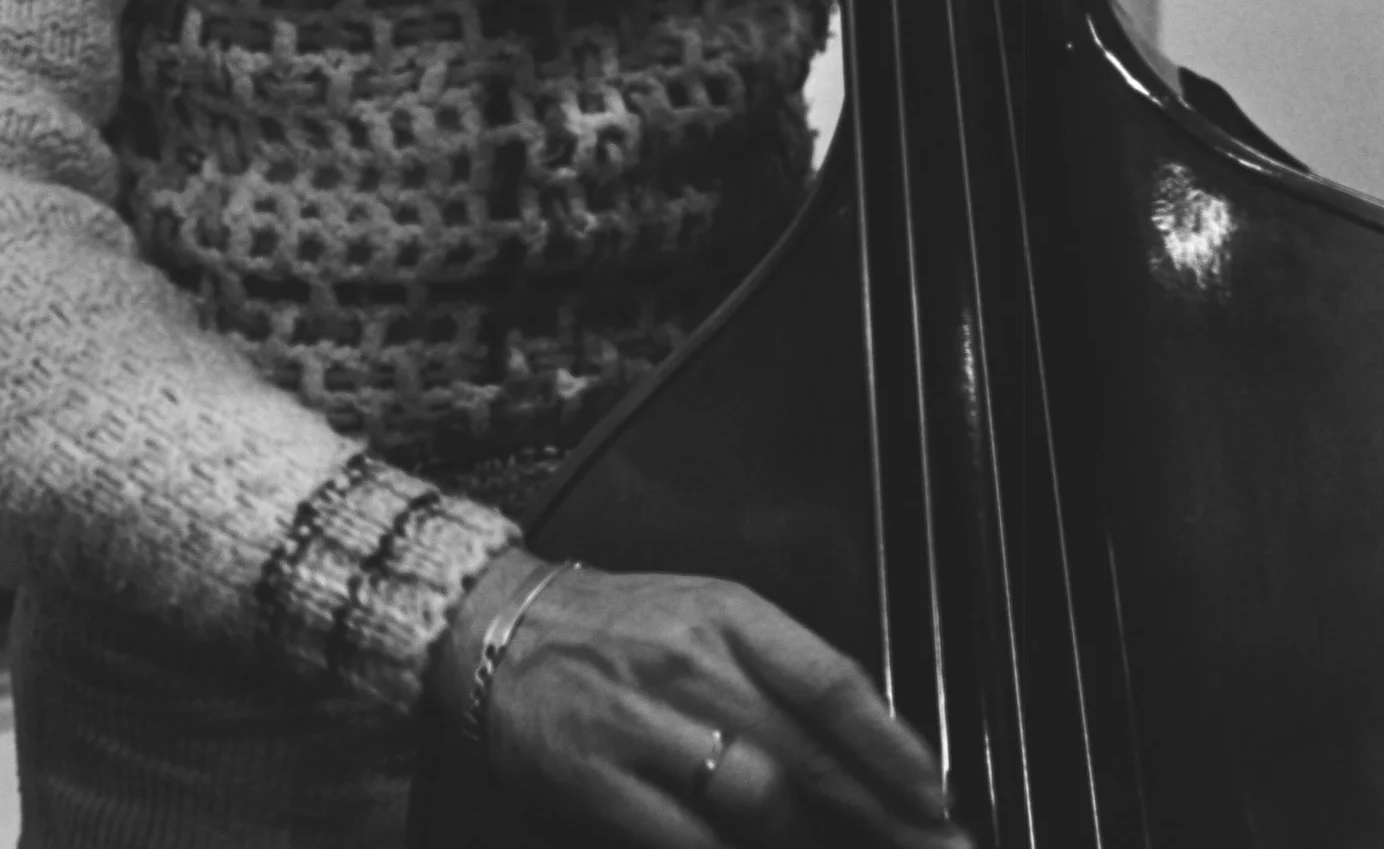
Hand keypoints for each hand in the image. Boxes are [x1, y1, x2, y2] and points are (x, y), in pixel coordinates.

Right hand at [431, 548, 968, 846]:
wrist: (503, 629)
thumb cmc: (618, 626)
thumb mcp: (704, 615)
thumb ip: (778, 672)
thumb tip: (865, 747)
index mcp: (727, 613)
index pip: (831, 680)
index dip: (893, 747)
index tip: (936, 796)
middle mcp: (690, 661)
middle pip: (809, 752)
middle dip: (883, 816)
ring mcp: (644, 723)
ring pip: (760, 799)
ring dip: (818, 845)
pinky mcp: (601, 779)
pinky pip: (692, 841)